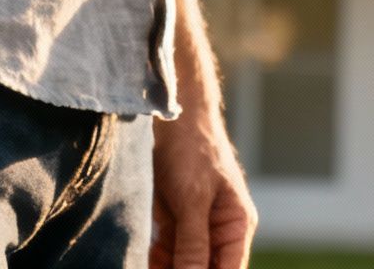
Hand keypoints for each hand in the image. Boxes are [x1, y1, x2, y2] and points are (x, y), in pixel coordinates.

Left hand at [151, 107, 255, 268]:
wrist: (171, 120)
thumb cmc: (192, 150)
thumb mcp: (193, 199)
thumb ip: (194, 243)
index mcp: (237, 225)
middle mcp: (219, 232)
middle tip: (160, 268)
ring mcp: (195, 229)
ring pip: (182, 266)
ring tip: (143, 264)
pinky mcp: (173, 225)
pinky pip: (164, 256)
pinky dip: (153, 262)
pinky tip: (137, 260)